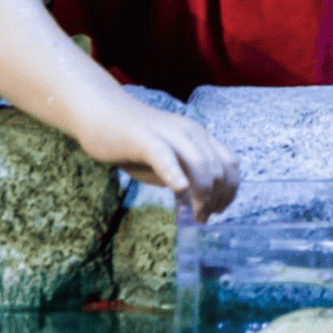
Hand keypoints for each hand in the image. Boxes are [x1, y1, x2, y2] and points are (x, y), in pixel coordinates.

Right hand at [76, 92, 238, 220]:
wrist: (102, 114)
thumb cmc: (134, 143)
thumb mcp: (167, 163)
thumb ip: (184, 179)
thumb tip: (199, 208)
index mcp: (199, 136)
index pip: (230, 164)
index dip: (230, 191)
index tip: (219, 211)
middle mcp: (191, 132)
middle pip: (218, 168)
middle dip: (215, 198)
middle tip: (202, 218)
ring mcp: (169, 133)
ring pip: (200, 163)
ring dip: (202, 194)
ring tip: (194, 216)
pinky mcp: (145, 138)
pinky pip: (165, 156)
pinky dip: (176, 173)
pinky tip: (179, 189)